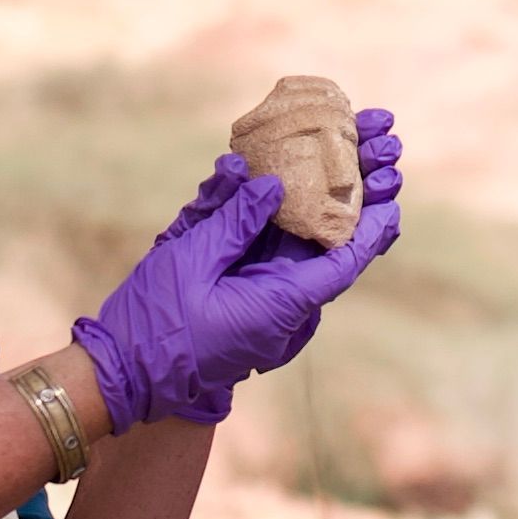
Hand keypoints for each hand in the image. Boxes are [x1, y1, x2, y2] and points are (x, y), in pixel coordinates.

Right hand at [72, 110, 404, 428]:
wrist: (123, 375)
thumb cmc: (155, 325)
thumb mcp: (190, 263)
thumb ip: (232, 222)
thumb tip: (273, 184)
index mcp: (282, 304)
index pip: (344, 260)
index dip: (374, 223)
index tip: (394, 188)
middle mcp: (284, 304)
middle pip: (332, 243)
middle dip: (355, 193)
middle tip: (379, 147)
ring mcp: (265, 300)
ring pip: (301, 242)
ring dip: (320, 196)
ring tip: (346, 143)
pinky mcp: (244, 295)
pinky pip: (268, 250)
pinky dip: (276, 214)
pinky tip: (278, 173)